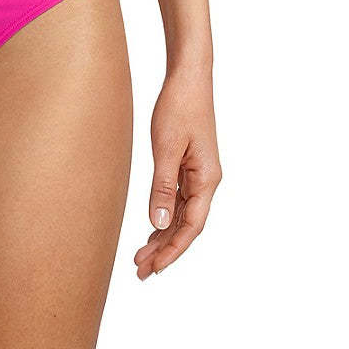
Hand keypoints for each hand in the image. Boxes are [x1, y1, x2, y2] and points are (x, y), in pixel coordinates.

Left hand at [134, 66, 221, 278]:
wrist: (188, 77)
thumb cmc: (179, 106)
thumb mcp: (166, 148)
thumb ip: (163, 187)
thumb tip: (159, 223)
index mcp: (207, 179)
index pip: (191, 226)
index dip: (173, 250)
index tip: (154, 268)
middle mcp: (206, 180)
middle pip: (186, 225)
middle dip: (165, 250)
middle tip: (141, 271)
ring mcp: (198, 173)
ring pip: (182, 214)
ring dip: (163, 235)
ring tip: (142, 256)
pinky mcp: (189, 164)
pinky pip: (179, 200)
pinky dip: (165, 216)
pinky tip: (153, 227)